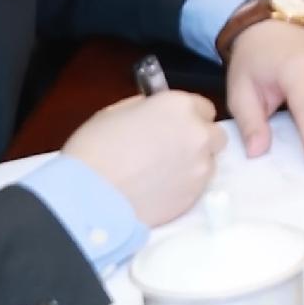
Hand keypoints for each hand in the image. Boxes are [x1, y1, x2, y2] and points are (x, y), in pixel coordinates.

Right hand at [59, 89, 219, 224]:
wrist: (89, 198)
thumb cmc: (94, 150)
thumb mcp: (115, 113)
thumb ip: (147, 108)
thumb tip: (156, 113)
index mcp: (179, 106)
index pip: (204, 107)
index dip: (188, 117)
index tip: (174, 127)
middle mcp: (198, 133)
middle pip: (214, 134)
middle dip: (198, 140)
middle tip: (171, 151)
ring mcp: (201, 166)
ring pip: (208, 162)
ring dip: (193, 164)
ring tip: (161, 174)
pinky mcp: (196, 195)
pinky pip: (198, 186)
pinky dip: (185, 186)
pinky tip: (160, 190)